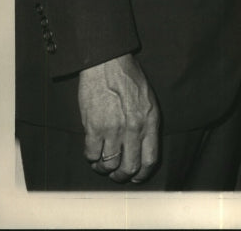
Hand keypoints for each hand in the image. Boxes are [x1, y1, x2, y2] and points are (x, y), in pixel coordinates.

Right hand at [78, 53, 159, 183]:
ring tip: (102, 164)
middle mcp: (134, 128)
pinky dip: (91, 158)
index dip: (142, 174)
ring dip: (104, 169)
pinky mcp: (94, 127)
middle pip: (129, 167)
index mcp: (150, 121)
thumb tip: (142, 147)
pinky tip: (92, 152)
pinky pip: (91, 155)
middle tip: (117, 173)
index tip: (136, 177)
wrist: (108, 63)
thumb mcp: (148, 99)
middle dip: (122, 175)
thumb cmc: (128, 78)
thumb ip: (147, 123)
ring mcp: (113, 129)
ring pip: (109, 165)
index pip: (150, 159)